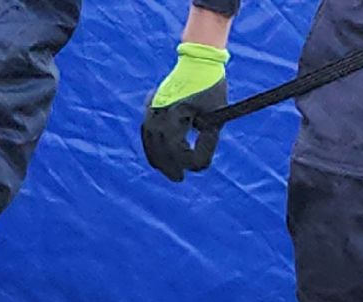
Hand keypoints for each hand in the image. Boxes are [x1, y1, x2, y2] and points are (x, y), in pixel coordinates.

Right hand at [141, 43, 227, 182]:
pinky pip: (147, 127)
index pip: (177, 148)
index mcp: (175, 114)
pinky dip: (151, 142)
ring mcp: (154, 106)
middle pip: (159, 146)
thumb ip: (207, 142)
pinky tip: (157, 153)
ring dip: (157, 156)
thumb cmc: (210, 88)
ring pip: (149, 137)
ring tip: (165, 169)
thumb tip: (199, 166)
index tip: (197, 168)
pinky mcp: (153, 104)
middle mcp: (160, 111)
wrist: (199, 60)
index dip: (187, 161)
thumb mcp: (215, 118)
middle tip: (179, 179)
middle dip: (168, 165)